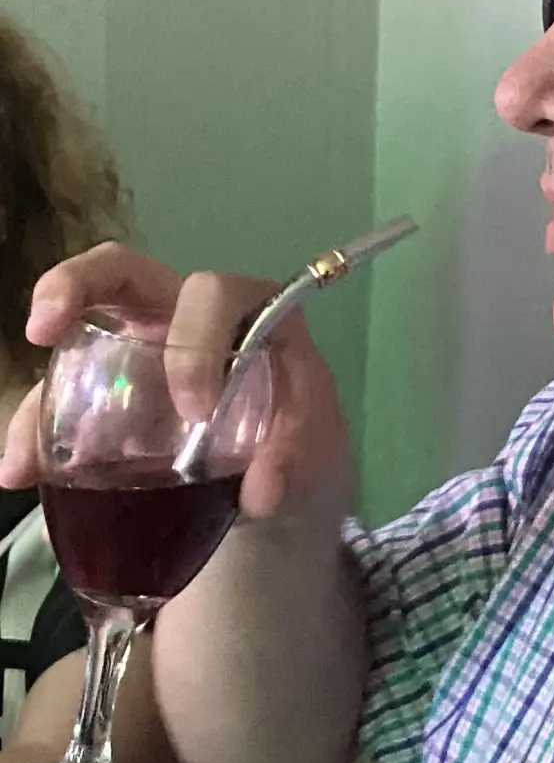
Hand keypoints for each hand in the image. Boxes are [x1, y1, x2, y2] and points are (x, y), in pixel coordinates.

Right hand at [0, 242, 352, 519]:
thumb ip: (297, 458)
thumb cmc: (299, 437)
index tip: (197, 408)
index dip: (198, 339)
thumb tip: (261, 490)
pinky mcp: (103, 398)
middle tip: (43, 329)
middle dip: (73, 285)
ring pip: (75, 338)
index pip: (213, 293)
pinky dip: (35, 435)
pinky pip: (60, 402)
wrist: (278, 482)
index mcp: (242, 312)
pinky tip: (21, 474)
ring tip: (26, 454)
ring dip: (43, 386)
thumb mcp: (315, 445)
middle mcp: (179, 318)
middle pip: (119, 272)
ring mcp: (133, 352)